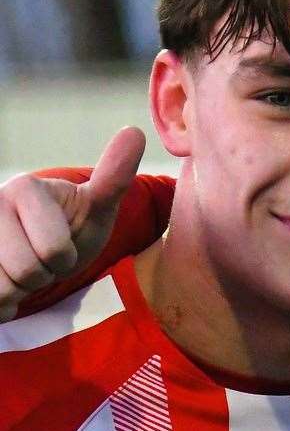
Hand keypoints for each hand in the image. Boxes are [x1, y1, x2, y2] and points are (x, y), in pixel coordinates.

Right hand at [0, 126, 143, 320]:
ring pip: (2, 288)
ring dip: (20, 289)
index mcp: (25, 189)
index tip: (61, 242)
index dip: (64, 259)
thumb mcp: (97, 206)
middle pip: (27, 272)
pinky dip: (2, 300)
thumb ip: (113, 175)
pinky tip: (6, 280)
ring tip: (24, 268)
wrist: (41, 252)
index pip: (53, 251)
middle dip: (43, 274)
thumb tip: (134, 130)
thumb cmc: (71, 227)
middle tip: (43, 260)